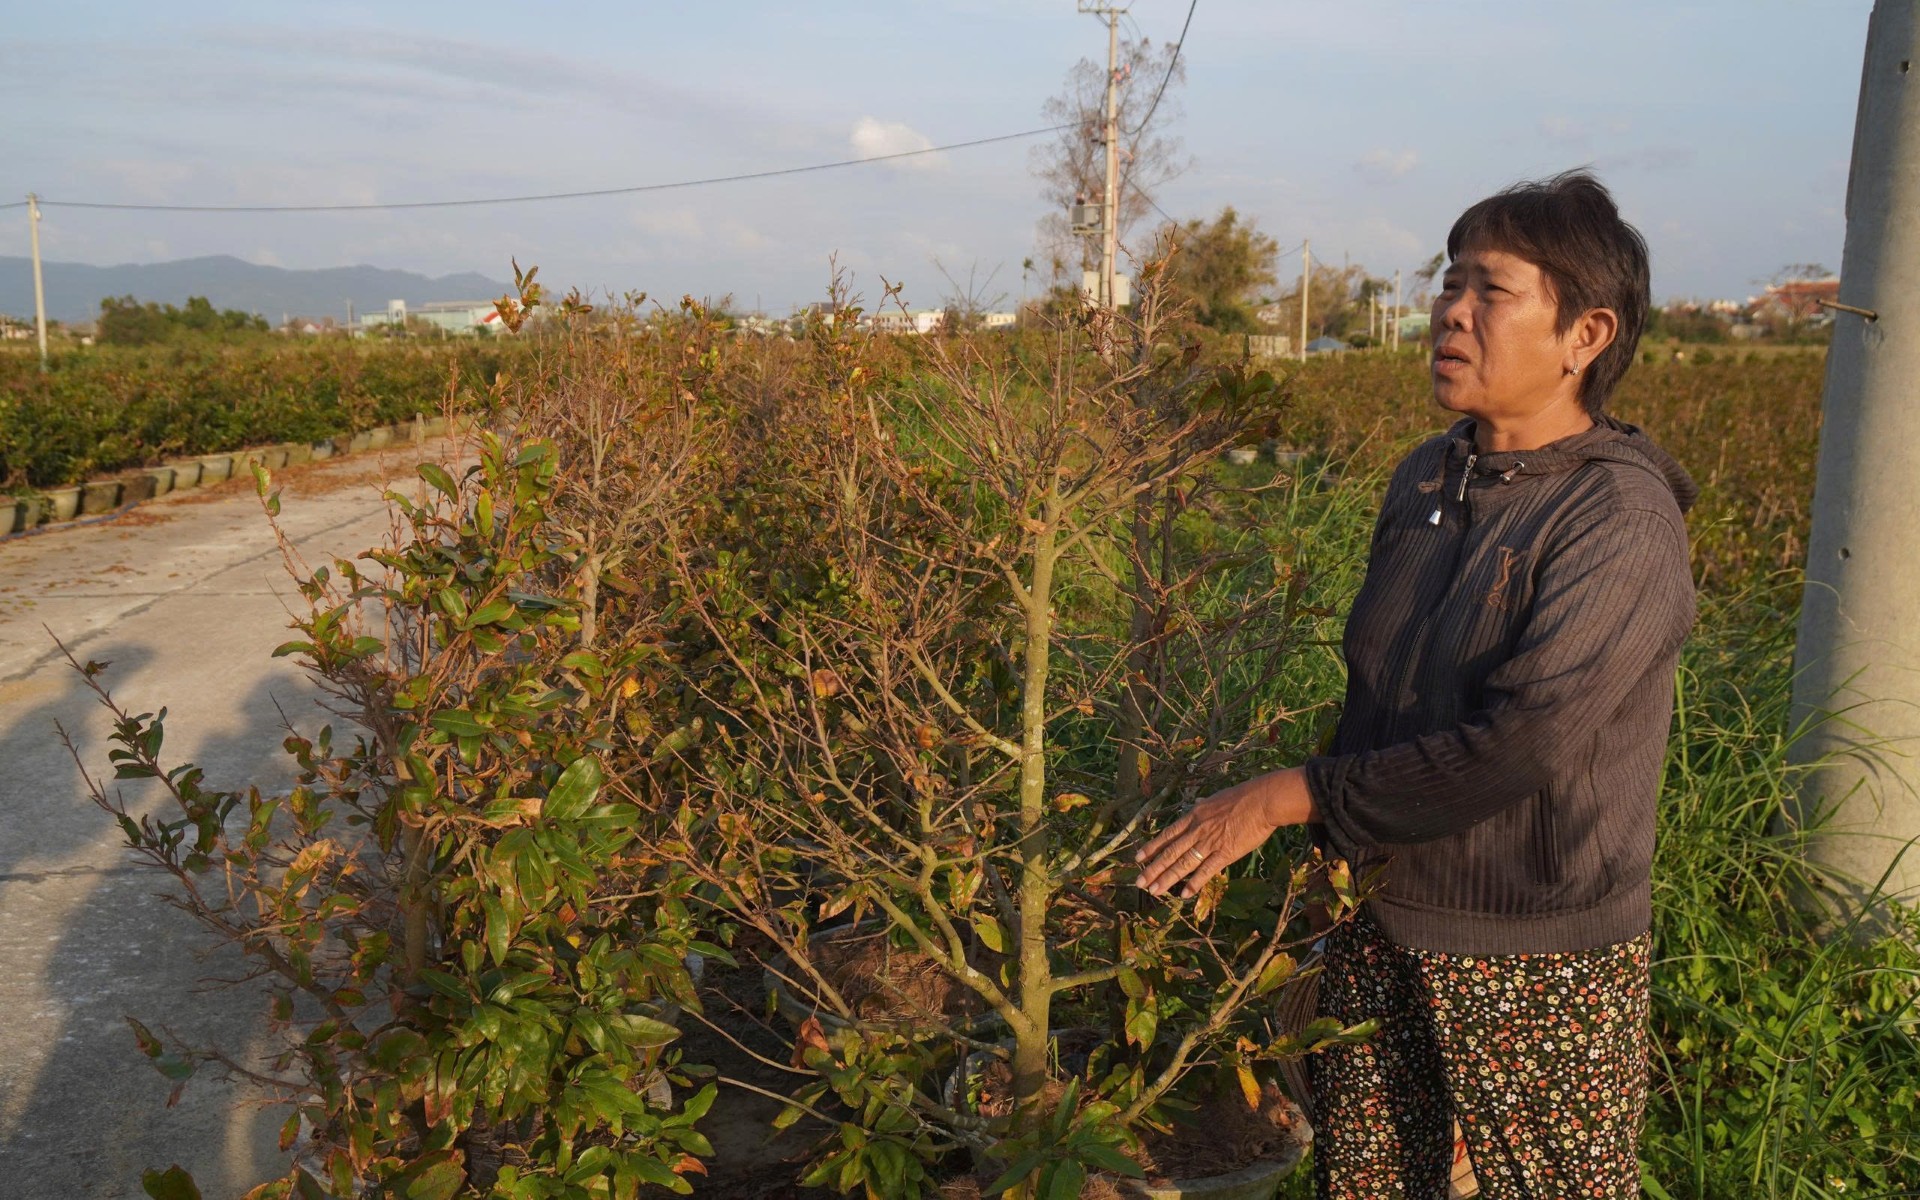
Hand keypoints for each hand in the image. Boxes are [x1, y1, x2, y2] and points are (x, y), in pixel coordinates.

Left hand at [1133, 767, 1316, 898]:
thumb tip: (1195, 805)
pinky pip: (1206, 871)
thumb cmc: (1243, 797)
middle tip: (1139, 882)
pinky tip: (1183, 894)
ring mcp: (1210, 842)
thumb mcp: (1215, 798)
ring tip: (1153, 891)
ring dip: (1166, 878)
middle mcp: (1197, 830)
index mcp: (1194, 816)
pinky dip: (1193, 884)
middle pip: (1170, 852)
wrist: (1263, 801)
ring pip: (1183, 863)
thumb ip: (1203, 807)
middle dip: (1153, 868)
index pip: (1167, 834)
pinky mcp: (1225, 853)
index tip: (1138, 859)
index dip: (1152, 848)